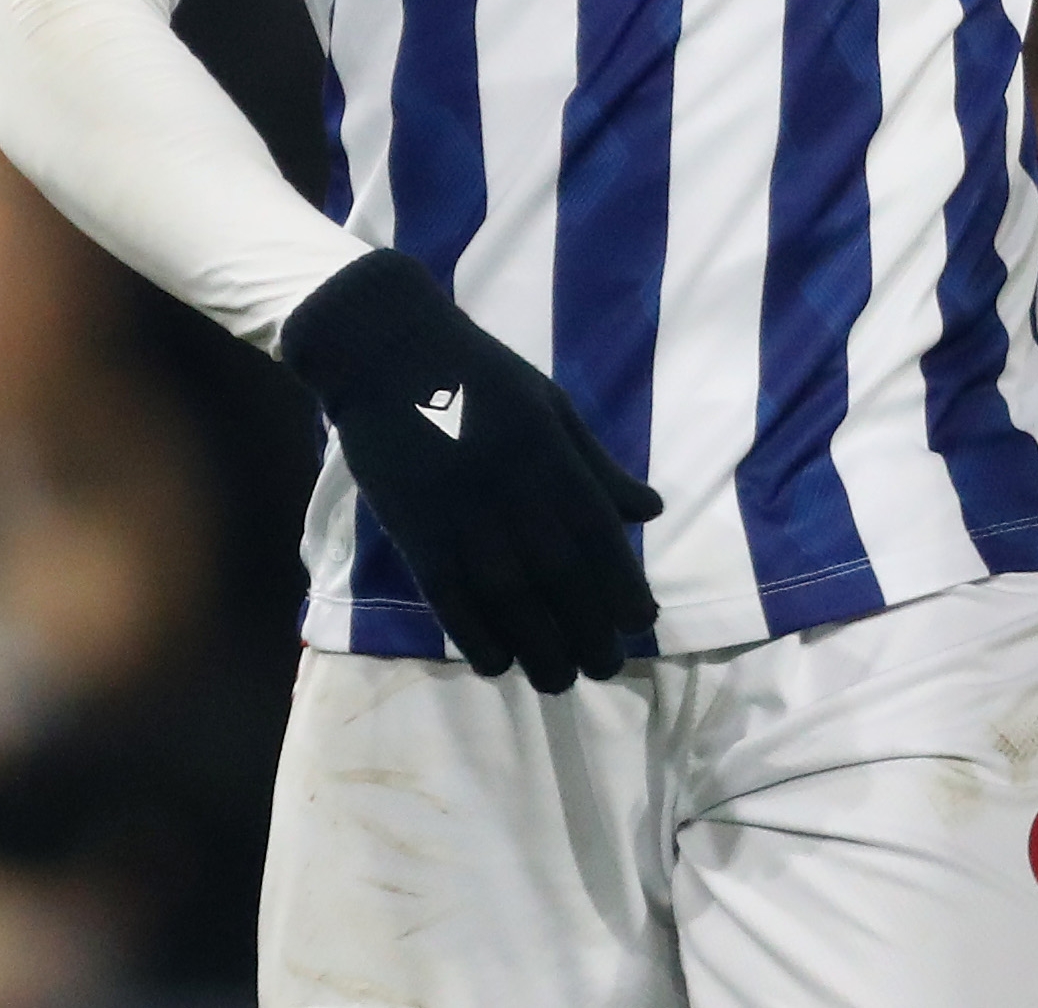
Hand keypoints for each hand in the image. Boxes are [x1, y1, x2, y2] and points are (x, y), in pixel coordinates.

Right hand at [278, 252, 663, 692]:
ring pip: (509, 601)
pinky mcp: (416, 535)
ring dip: (540, 649)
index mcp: (550, 455)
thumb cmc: (479, 376)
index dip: (623, 584)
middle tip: (606, 666)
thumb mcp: (552, 406)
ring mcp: (461, 518)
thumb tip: (649, 510)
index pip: (598, 536)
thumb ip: (597, 464)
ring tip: (561, 679)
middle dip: (589, 631)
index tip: (641, 620)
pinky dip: (476, 639)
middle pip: (559, 579)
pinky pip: (450, 601)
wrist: (389, 357)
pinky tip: (499, 664)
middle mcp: (512, 493)